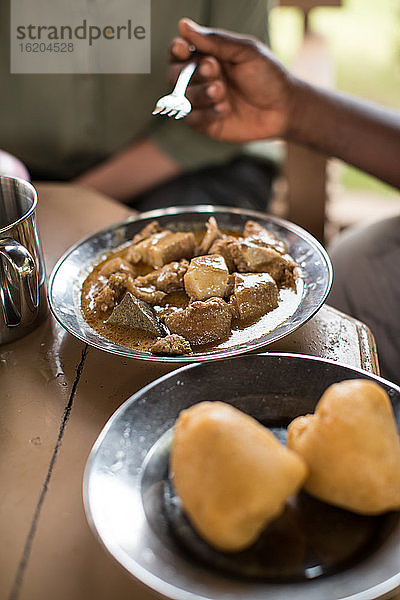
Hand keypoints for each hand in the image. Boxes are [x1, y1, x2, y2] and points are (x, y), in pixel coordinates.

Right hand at [169, 18, 296, 142]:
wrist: (284, 109)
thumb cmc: (268, 76)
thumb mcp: (245, 52)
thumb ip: (215, 41)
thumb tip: (183, 25)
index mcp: (208, 56)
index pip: (179, 52)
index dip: (176, 50)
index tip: (183, 49)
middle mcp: (202, 79)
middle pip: (175, 75)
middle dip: (191, 72)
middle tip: (213, 69)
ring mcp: (204, 102)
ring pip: (183, 98)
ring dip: (201, 93)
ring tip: (222, 91)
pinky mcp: (208, 124)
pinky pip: (193, 119)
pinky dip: (206, 113)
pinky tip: (225, 109)